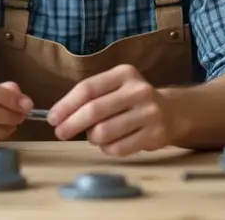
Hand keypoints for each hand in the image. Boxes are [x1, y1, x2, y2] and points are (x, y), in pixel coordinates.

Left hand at [48, 64, 179, 156]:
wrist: (172, 111)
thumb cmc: (131, 100)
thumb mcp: (115, 87)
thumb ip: (90, 96)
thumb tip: (58, 116)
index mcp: (124, 74)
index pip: (88, 89)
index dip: (66, 105)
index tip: (52, 118)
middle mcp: (138, 90)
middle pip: (94, 111)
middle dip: (71, 124)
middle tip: (60, 132)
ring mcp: (149, 113)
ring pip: (105, 132)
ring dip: (92, 138)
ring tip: (94, 136)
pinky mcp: (155, 134)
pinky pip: (118, 148)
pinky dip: (107, 149)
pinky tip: (110, 144)